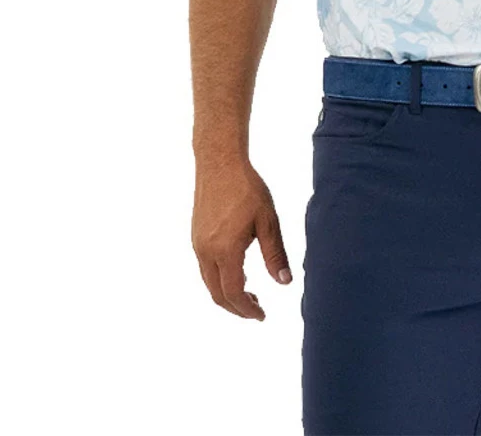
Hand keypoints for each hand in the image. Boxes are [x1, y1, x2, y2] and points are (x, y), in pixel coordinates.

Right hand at [191, 155, 291, 319]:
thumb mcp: (268, 221)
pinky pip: (205, 268)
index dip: (247, 309)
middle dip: (236, 307)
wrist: (219, 163)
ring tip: (250, 292)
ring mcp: (197, 245)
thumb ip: (275, 254)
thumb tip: (284, 282)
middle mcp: (206, 252)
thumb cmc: (247, 188)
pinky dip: (220, 279)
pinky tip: (237, 270)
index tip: (261, 316)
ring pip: (209, 282)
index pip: (234, 293)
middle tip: (257, 309)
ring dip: (227, 294)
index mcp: (225, 250)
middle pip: (218, 294)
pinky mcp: (195, 236)